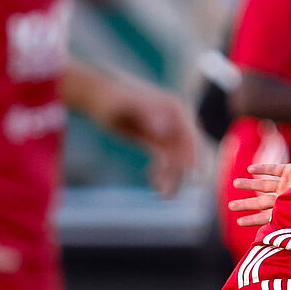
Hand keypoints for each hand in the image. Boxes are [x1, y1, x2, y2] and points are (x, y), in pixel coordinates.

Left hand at [95, 78, 202, 195]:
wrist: (96, 94)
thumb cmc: (109, 95)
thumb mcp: (126, 102)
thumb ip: (147, 111)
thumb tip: (165, 128)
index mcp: (176, 109)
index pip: (193, 136)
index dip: (195, 157)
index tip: (192, 178)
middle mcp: (177, 122)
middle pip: (190, 151)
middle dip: (185, 173)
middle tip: (173, 192)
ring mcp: (168, 132)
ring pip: (178, 160)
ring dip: (173, 179)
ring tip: (163, 195)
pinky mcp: (156, 142)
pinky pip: (166, 162)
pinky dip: (163, 175)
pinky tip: (155, 187)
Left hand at [229, 160, 290, 227]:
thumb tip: (286, 244)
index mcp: (288, 210)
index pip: (266, 217)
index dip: (253, 220)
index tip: (238, 223)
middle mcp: (285, 197)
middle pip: (261, 201)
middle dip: (246, 204)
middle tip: (231, 206)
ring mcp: (287, 183)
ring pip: (263, 184)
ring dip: (250, 184)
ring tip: (235, 183)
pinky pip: (274, 169)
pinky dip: (262, 169)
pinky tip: (251, 169)